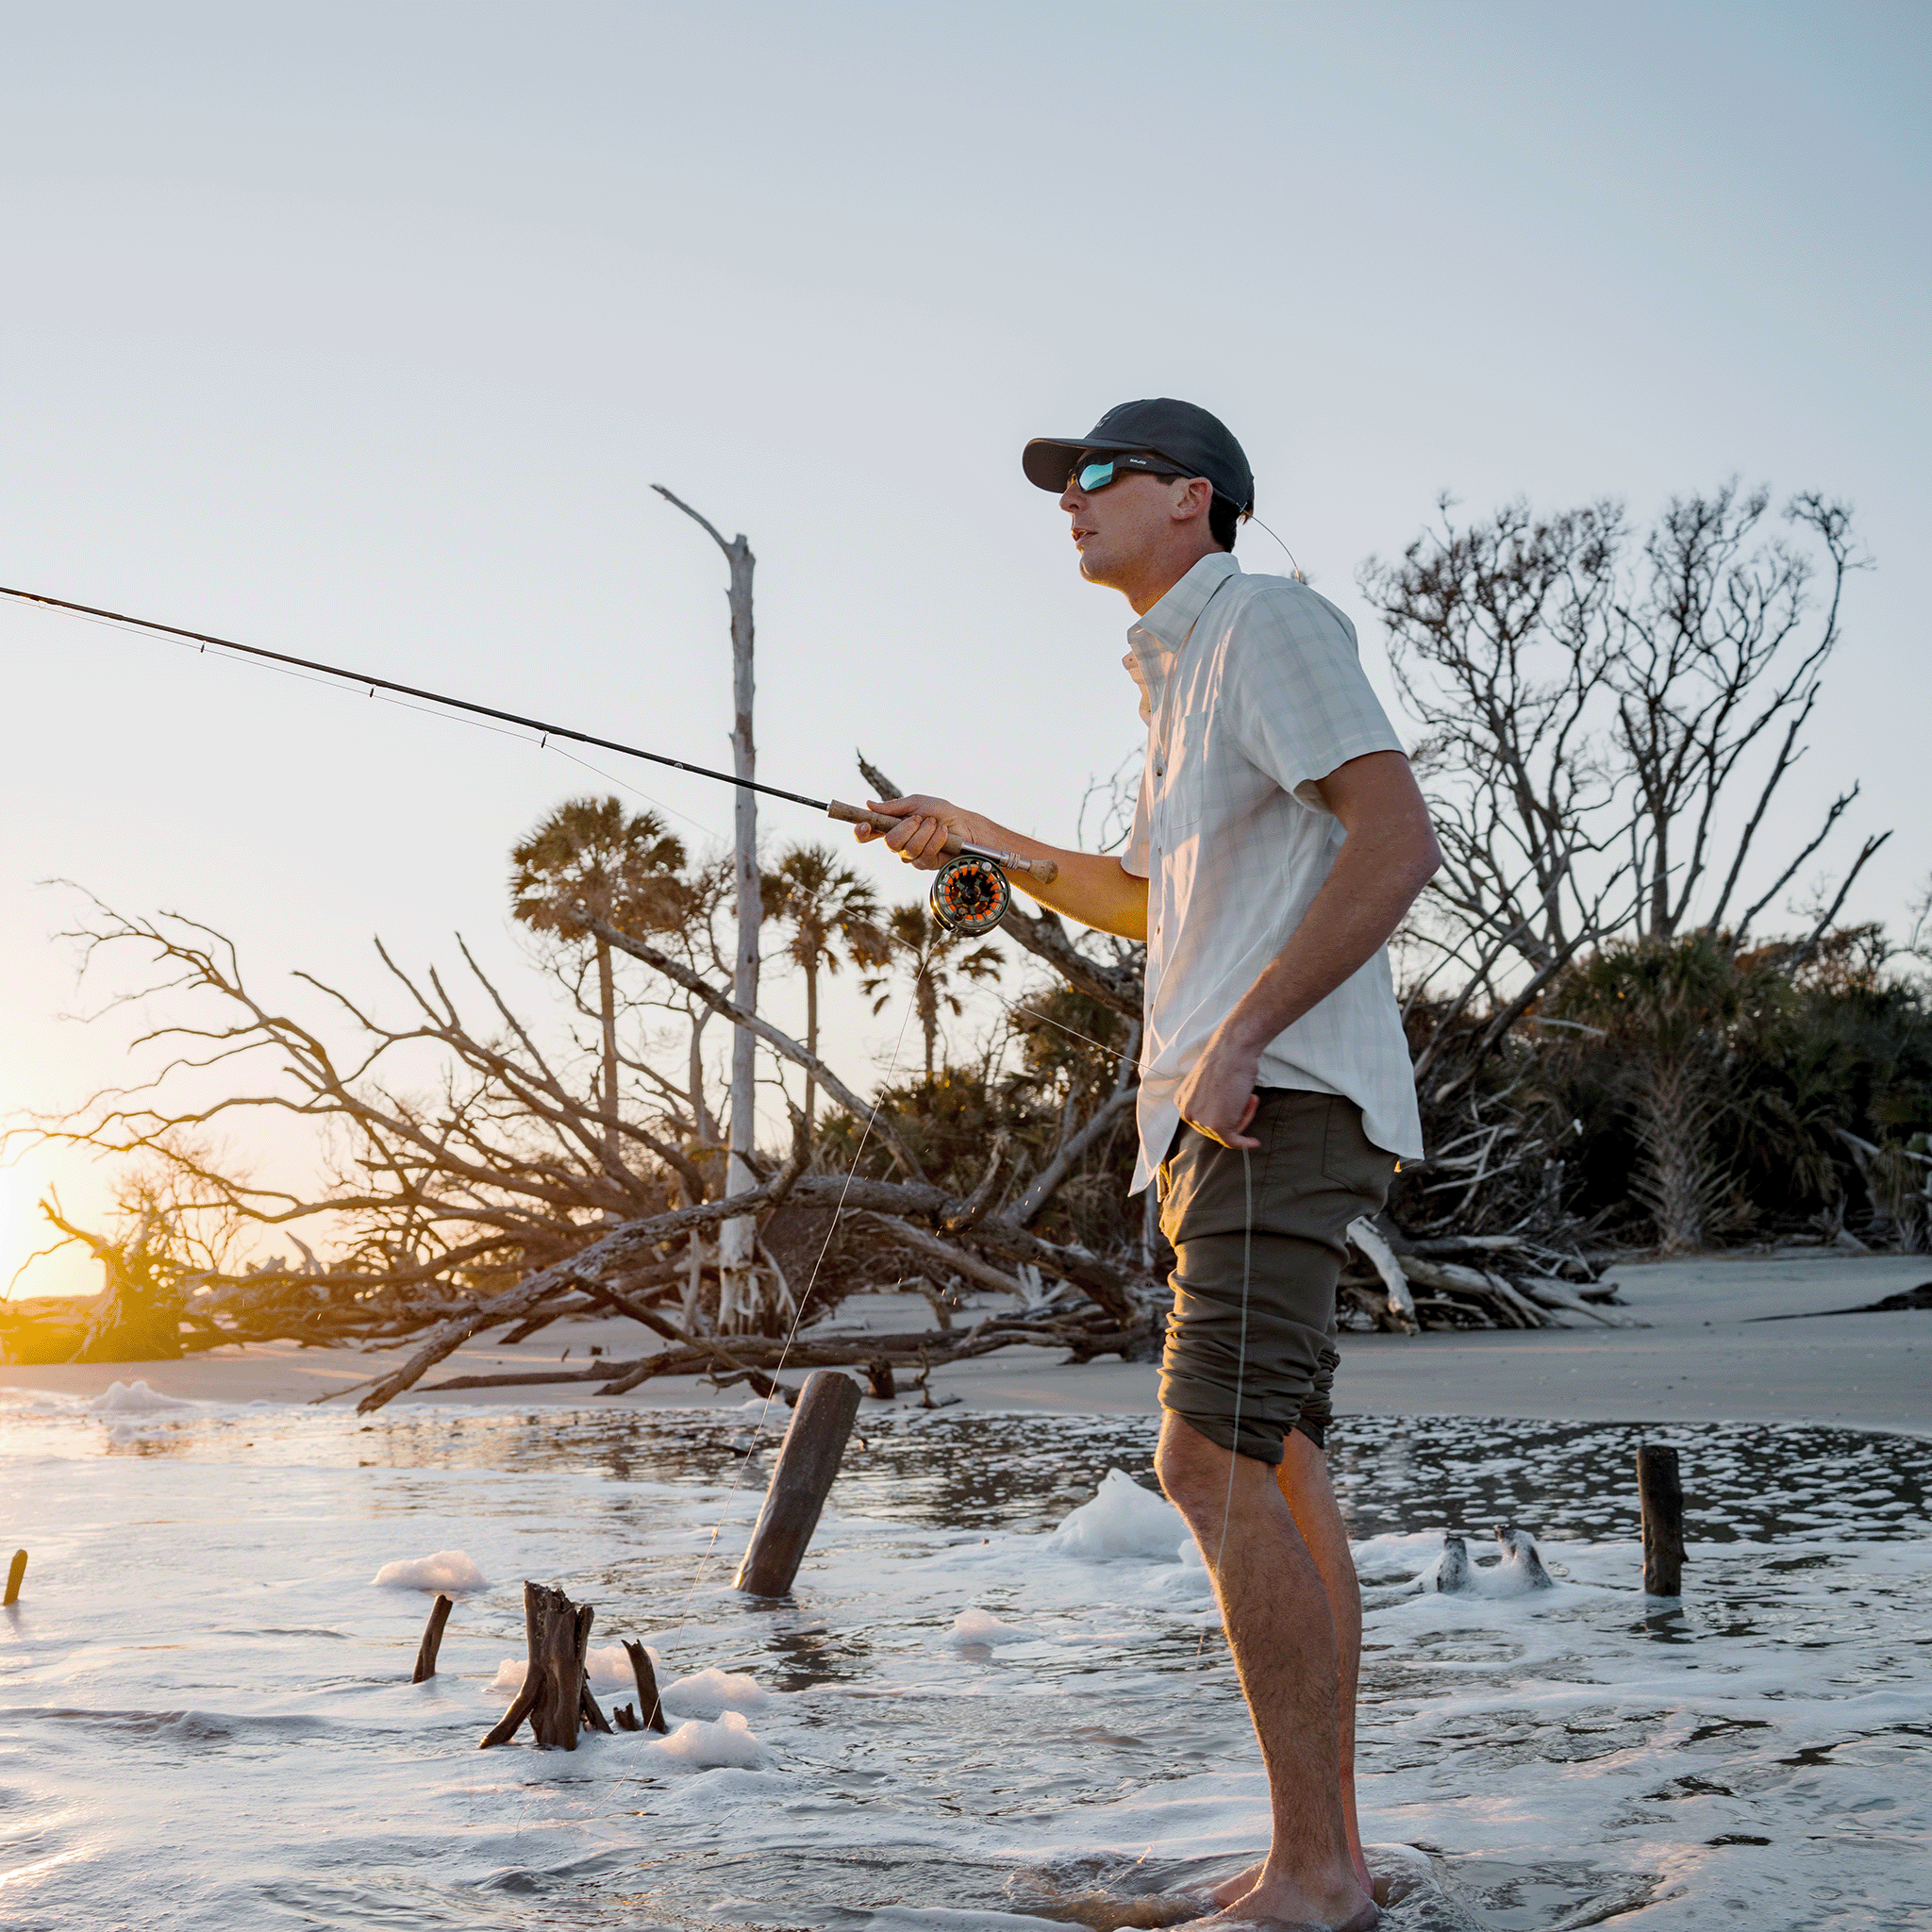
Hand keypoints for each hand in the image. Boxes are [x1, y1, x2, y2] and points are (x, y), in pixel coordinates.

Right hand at [852, 794, 981, 872]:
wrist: (965, 825)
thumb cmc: (941, 812)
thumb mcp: (917, 803)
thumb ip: (893, 807)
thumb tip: (869, 804)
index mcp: (892, 826)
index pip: (868, 833)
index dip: (861, 831)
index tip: (865, 824)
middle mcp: (899, 843)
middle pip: (890, 842)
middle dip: (907, 828)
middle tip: (920, 818)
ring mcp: (911, 855)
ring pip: (909, 849)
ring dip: (925, 832)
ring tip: (935, 824)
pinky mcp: (925, 863)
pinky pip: (925, 853)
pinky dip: (936, 839)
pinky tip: (943, 833)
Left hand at [1175, 1031, 1262, 1149]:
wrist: (1234, 1049)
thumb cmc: (1228, 1060)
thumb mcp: (1210, 1084)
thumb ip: (1209, 1100)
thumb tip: (1220, 1112)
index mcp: (1182, 1101)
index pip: (1204, 1119)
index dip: (1225, 1112)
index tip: (1238, 1103)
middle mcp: (1187, 1112)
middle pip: (1215, 1129)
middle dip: (1236, 1115)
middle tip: (1249, 1098)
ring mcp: (1201, 1120)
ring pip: (1227, 1133)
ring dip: (1244, 1118)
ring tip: (1251, 1097)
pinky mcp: (1217, 1125)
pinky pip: (1233, 1141)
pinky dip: (1245, 1143)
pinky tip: (1255, 1142)